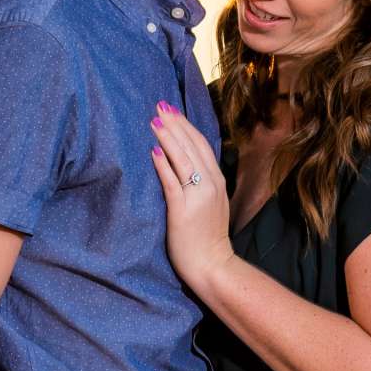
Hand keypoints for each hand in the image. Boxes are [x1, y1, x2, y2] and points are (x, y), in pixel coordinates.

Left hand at [148, 103, 235, 291]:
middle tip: (160, 106)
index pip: (201, 145)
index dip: (186, 125)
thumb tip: (183, 165)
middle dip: (175, 124)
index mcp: (217, 181)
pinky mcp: (183, 209)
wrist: (212, 264)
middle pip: (192, 146)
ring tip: (154, 120)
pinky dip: (163, 164)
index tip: (171, 110)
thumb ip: (201, 183)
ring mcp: (198, 196)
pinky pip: (172, 182)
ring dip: (168, 137)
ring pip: (183, 158)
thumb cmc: (207, 237)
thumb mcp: (210, 204)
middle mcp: (210, 184)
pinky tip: (153, 150)